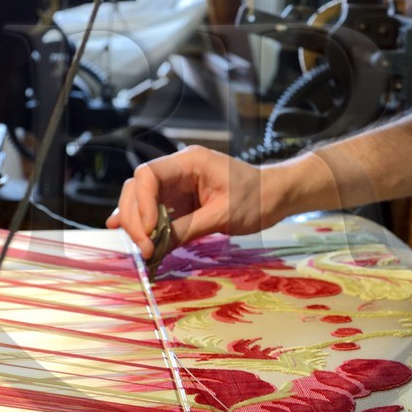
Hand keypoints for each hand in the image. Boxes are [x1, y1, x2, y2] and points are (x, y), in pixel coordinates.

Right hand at [107, 148, 287, 258]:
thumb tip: (156, 248)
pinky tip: (135, 238)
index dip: (141, 203)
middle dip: (135, 218)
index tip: (148, 232)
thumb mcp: (223, 216)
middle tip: (145, 248)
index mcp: (189, 162)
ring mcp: (177, 185)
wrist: (276, 196)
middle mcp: (178, 170)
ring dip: (137, 224)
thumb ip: (187, 229)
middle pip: (138, 187)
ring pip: (141, 199)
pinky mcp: (180, 201)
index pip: (148, 175)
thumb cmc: (257, 198)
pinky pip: (154, 211)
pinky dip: (145, 226)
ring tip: (141, 249)